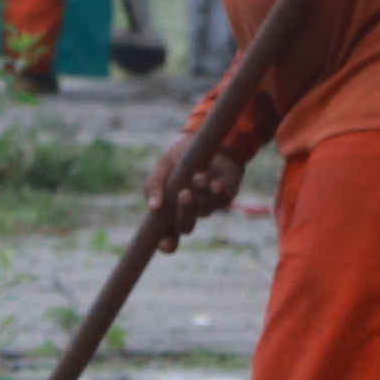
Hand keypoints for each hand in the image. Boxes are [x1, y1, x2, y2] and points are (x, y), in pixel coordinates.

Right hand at [141, 100, 250, 245]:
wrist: (203, 135)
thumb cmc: (179, 154)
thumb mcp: (162, 166)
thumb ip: (153, 185)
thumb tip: (153, 208)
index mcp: (171, 209)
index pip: (168, 235)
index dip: (166, 243)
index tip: (163, 243)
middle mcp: (190, 211)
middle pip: (186, 226)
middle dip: (185, 213)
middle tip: (184, 195)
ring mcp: (208, 204)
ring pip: (204, 211)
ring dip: (201, 196)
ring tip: (199, 177)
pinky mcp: (225, 195)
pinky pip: (221, 201)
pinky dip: (217, 193)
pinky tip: (213, 183)